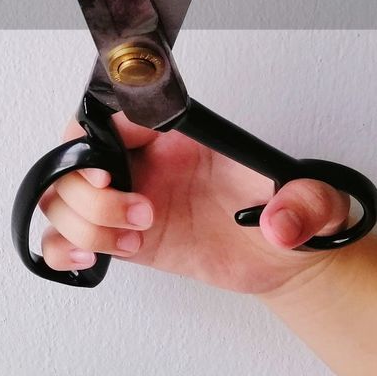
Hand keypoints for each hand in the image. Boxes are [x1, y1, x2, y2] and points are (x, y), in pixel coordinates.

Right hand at [38, 113, 350, 294]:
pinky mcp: (125, 239)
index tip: (111, 168)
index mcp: (177, 136)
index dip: (94, 137)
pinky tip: (89, 260)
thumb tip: (279, 224)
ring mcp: (129, 199)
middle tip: (137, 214)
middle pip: (74, 158)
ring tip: (132, 240)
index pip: (111, 114)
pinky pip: (69, 237)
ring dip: (83, 223)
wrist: (289, 255)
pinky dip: (63, 248)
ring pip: (63, 197)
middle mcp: (144, 162)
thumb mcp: (313, 200)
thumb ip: (305, 204)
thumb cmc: (294, 210)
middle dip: (89, 191)